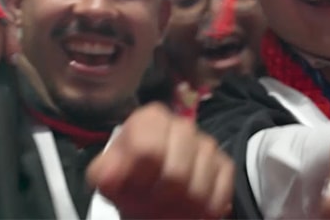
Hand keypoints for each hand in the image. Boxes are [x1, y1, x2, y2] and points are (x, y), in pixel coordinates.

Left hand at [86, 103, 233, 218]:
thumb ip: (104, 173)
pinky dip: (200, 213)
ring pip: (198, 191)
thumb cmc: (128, 178)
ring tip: (165, 211)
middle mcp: (182, 125)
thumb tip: (109, 178)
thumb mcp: (107, 176)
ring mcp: (207, 144)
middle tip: (149, 208)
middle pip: (176, 175)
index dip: (139, 182)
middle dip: (159, 201)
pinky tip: (185, 211)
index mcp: (150, 118)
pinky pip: (218, 198)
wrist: (148, 189)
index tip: (132, 193)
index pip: (148, 152)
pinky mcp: (225, 165)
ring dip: (179, 211)